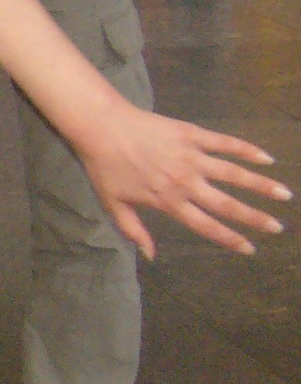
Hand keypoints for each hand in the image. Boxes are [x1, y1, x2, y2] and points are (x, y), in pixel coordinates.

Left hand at [73, 102, 289, 258]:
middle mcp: (185, 182)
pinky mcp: (191, 134)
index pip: (206, 226)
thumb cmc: (104, 166)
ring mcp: (191, 157)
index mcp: (169, 201)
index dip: (230, 239)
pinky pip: (224, 143)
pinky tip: (266, 157)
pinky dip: (246, 149)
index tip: (250, 249)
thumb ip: (134, 230)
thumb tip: (150, 256)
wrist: (100, 127)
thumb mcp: (113, 204)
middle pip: (227, 204)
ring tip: (283, 194)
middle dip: (255, 218)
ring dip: (261, 185)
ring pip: (234, 173)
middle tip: (277, 227)